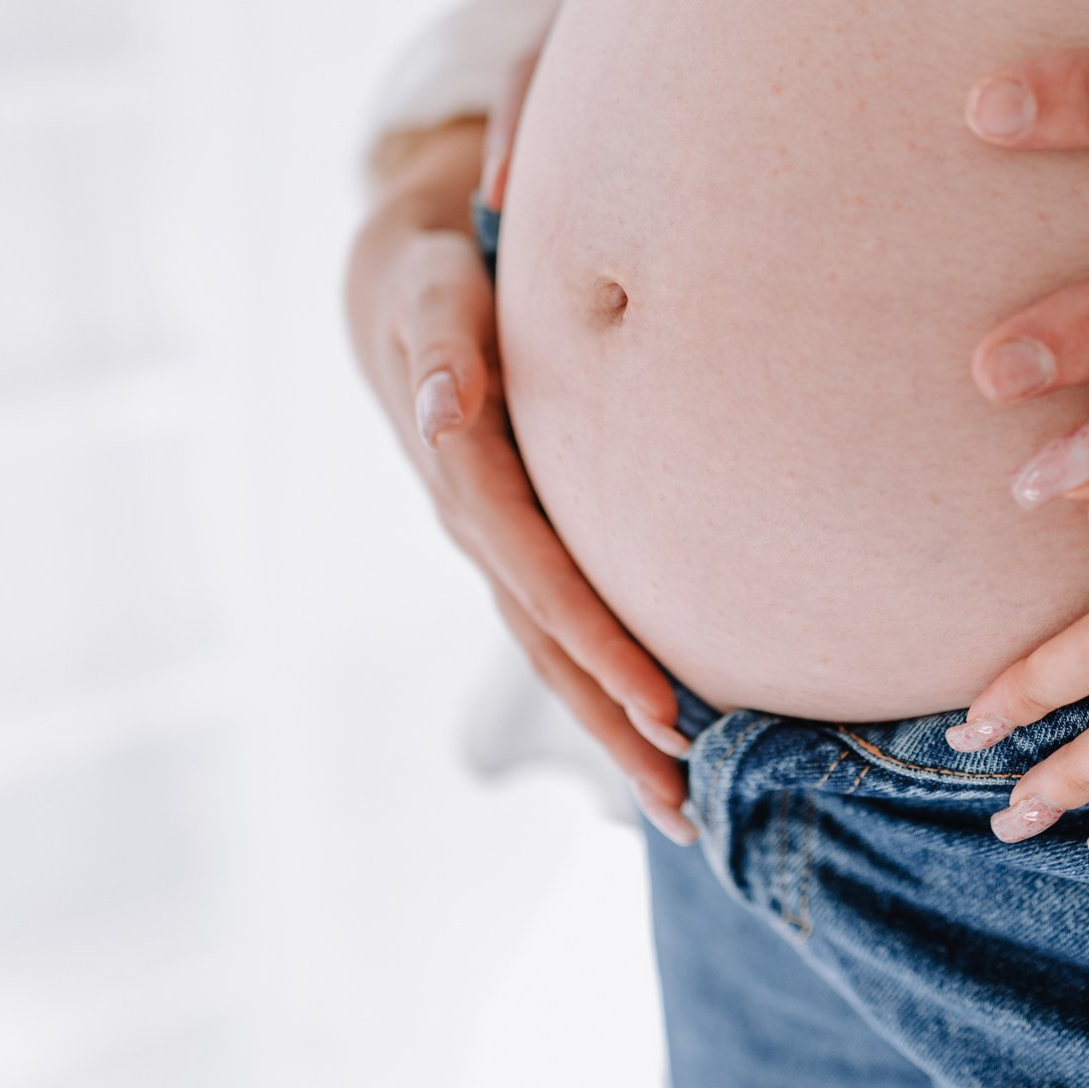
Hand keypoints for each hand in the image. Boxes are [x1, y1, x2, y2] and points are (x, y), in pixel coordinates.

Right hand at [347, 114, 692, 843]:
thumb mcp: (432, 294)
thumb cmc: (437, 275)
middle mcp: (480, 531)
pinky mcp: (520, 548)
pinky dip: (605, 692)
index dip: (597, 645)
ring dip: (613, 735)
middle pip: (549, 649)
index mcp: (467, 477)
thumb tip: (447, 408)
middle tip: (686, 803)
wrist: (403, 283)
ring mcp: (497, 549)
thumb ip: (445, 349)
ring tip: (678, 812)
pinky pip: (561, 634)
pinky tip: (659, 741)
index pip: (540, 579)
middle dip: (615, 727)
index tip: (663, 707)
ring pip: (555, 658)